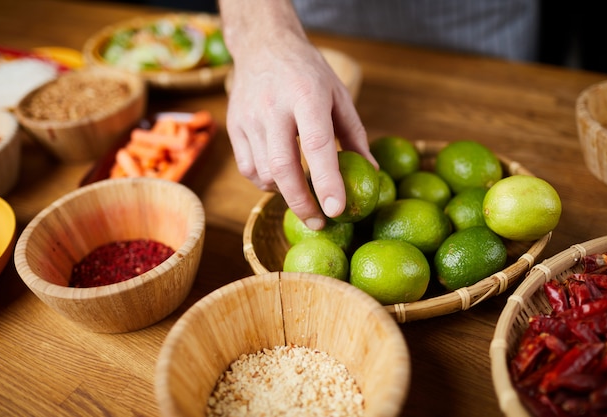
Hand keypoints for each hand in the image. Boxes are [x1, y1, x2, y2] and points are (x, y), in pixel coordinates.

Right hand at [219, 0, 376, 229]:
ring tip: (302, 192)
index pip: (317, 145)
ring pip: (265, 173)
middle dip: (301, 203)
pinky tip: (280, 178)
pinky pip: (248, 168)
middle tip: (319, 223)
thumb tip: (372, 173)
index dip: (328, 181)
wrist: (263, 46)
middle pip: (284, 168)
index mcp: (307, 95)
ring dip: (285, 192)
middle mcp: (273, 107)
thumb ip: (354, 135)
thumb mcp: (338, 95)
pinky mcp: (234, 126)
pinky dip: (265, 182)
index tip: (337, 210)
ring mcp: (249, 117)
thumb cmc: (308, 73)